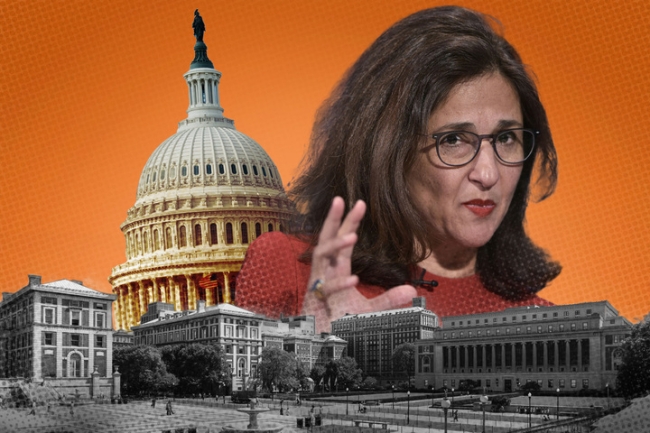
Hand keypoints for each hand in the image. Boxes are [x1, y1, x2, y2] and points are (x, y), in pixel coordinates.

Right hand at [302, 196, 416, 331]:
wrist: (324, 345)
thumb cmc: (341, 324)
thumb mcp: (369, 311)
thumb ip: (388, 301)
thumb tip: (411, 290)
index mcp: (336, 271)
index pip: (341, 241)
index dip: (348, 221)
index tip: (360, 203)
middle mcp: (325, 274)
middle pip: (325, 239)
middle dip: (332, 220)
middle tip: (340, 199)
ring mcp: (318, 286)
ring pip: (320, 257)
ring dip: (335, 246)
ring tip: (352, 236)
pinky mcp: (315, 302)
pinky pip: (326, 289)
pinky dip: (339, 284)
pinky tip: (353, 279)